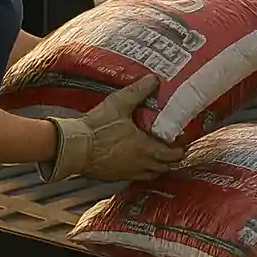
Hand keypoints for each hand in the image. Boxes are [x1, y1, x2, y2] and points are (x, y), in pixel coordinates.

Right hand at [38, 75, 183, 181]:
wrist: (73, 147)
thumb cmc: (97, 127)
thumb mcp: (119, 103)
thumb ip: (138, 91)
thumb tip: (154, 79)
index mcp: (146, 149)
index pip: (172, 155)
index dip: (180, 150)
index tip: (183, 144)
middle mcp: (140, 165)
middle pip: (163, 168)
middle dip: (170, 160)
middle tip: (172, 149)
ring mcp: (126, 173)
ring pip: (150, 175)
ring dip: (156, 167)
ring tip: (157, 157)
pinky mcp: (114, 177)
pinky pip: (134, 177)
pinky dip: (140, 172)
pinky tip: (135, 162)